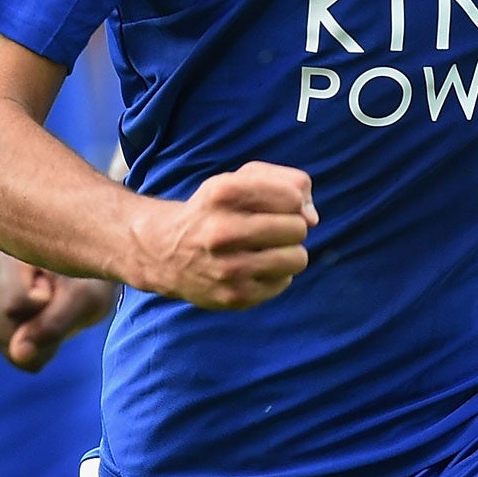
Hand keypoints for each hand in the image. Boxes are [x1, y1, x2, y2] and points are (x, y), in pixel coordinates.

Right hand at [0, 249, 116, 371]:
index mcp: (9, 247)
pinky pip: (7, 349)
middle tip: (62, 302)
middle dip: (37, 325)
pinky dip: (31, 347)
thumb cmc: (92, 279)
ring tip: (56, 311)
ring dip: (35, 338)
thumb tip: (18, 354)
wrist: (91, 278)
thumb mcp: (84, 299)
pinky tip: (47, 324)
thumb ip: (52, 324)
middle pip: (4, 320)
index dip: (46, 304)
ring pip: (2, 338)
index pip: (14, 301)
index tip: (62, 285)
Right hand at [128, 160, 315, 309]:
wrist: (164, 252)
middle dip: (291, 226)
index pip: (292, 196)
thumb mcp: (239, 179)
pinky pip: (284, 282)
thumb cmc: (214, 210)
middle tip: (270, 228)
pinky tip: (253, 267)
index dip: (293, 200)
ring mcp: (227, 268)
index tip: (278, 205)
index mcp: (222, 193)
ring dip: (289, 252)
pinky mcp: (233, 297)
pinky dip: (276, 274)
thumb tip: (313, 218)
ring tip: (267, 248)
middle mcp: (221, 232)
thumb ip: (286, 182)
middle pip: (298, 227)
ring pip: (298, 258)